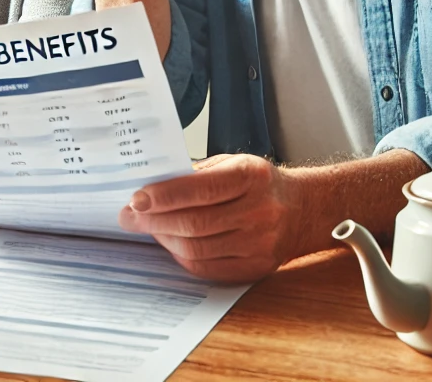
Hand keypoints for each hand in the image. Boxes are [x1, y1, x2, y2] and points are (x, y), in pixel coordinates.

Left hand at [118, 153, 299, 281]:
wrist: (302, 210)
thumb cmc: (260, 183)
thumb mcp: (234, 163)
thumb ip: (197, 174)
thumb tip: (153, 185)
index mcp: (250, 177)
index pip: (199, 189)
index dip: (163, 196)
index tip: (136, 198)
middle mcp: (257, 211)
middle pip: (194, 223)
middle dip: (154, 220)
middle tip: (129, 216)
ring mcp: (258, 243)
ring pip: (197, 248)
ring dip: (164, 239)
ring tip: (147, 228)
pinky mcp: (256, 268)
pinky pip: (208, 268)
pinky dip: (182, 256)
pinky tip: (171, 243)